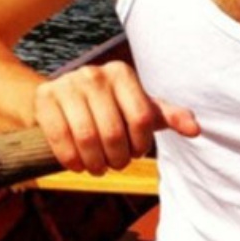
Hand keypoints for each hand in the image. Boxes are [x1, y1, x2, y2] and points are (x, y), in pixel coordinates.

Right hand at [34, 60, 199, 173]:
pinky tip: (77, 165)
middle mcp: (94, 73)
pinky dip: (71, 159)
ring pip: (87, 137)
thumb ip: (169, 117)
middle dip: (117, 158)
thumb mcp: (139, 110)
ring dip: (95, 163)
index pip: (142, 118)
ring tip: (97, 167)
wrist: (63, 102)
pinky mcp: (44, 97)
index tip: (135, 153)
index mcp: (121, 73)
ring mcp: (66, 83)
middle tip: (114, 165)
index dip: (140, 145)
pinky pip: (60, 137)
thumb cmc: (109, 109)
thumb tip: (196, 129)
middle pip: (114, 132)